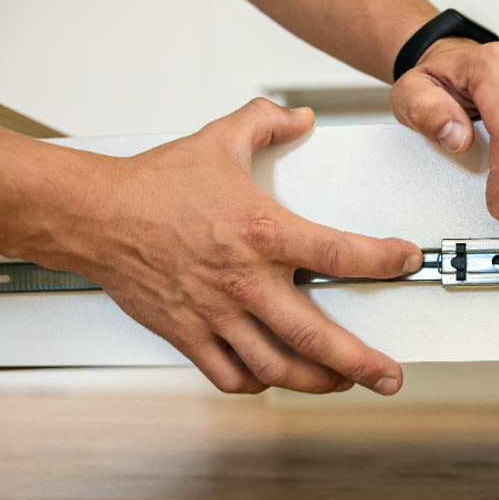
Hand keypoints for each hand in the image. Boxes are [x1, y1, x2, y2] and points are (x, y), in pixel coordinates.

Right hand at [63, 99, 421, 394]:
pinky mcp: (188, 334)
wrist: (92, 215)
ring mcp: (216, 314)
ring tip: (342, 381)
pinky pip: (230, 374)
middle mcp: (244, 281)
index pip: (339, 254)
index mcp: (261, 233)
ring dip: (317, 381)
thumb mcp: (219, 140)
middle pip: (315, 335)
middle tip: (389, 374)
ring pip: (277, 367)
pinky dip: (258, 383)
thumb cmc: (154, 186)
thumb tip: (300, 117)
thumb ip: (266, 122)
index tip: (406, 261)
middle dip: (361, 362)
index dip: (382, 260)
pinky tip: (274, 376)